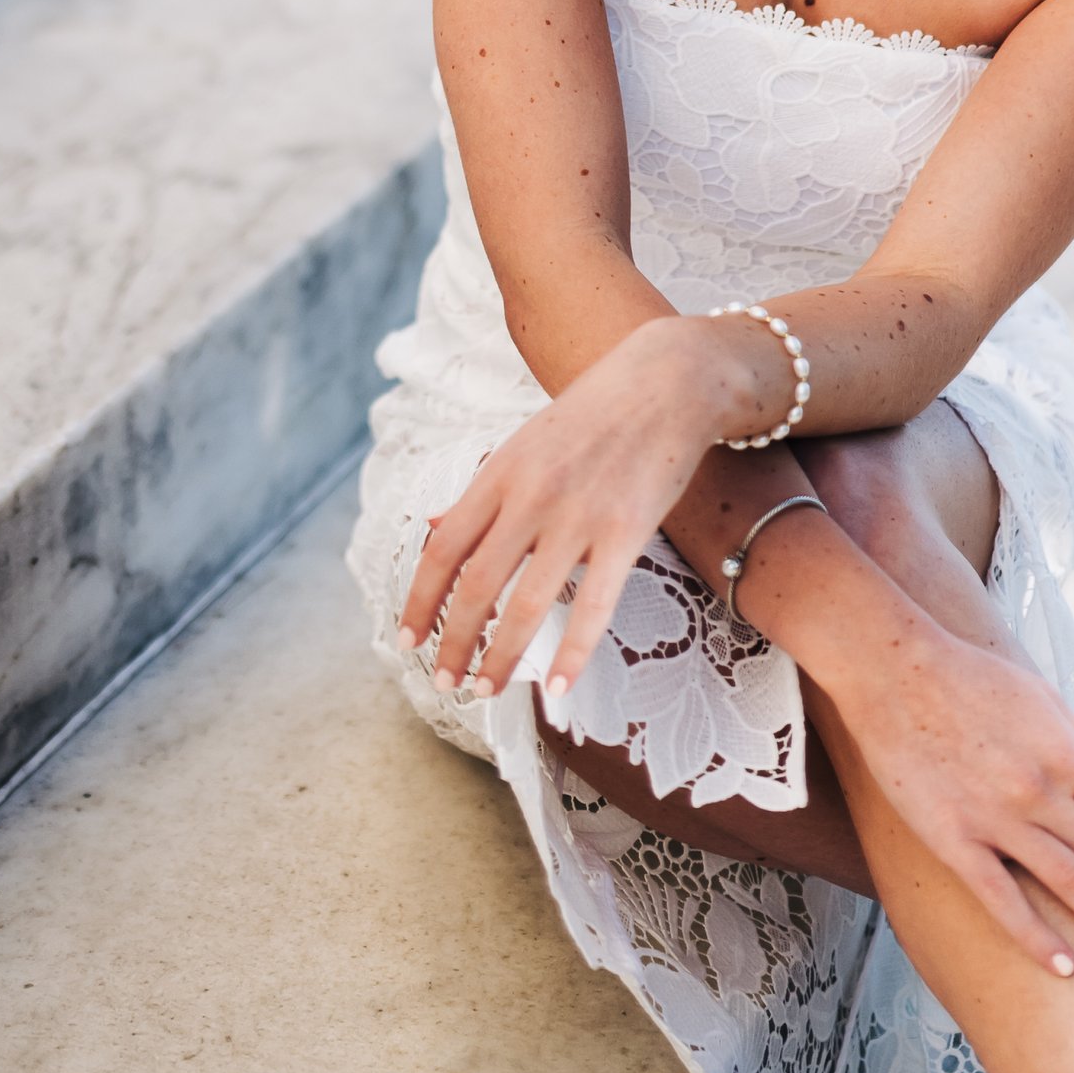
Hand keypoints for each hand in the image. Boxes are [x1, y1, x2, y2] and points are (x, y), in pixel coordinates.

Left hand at [399, 316, 718, 700]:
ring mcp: (579, 515)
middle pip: (476, 584)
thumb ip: (480, 489)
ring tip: (485, 691)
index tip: (406, 640)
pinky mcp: (626, 532)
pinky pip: (594, 606)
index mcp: (500, 471)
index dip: (419, 600)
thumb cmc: (593, 413)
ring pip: (527, 604)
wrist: (667, 381)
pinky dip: (573, 654)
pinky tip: (555, 688)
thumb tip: (433, 526)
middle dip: (453, 642)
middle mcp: (531, 495)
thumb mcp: (524, 441)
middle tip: (442, 682)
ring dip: (500, 657)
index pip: (444, 548)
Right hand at [817, 602, 1073, 976]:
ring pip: (1071, 887)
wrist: (892, 670)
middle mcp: (1041, 790)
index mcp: (1066, 754)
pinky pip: (1003, 901)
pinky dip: (1038, 939)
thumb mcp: (1043, 699)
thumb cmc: (970, 678)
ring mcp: (997, 818)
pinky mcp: (953, 839)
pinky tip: (1064, 970)